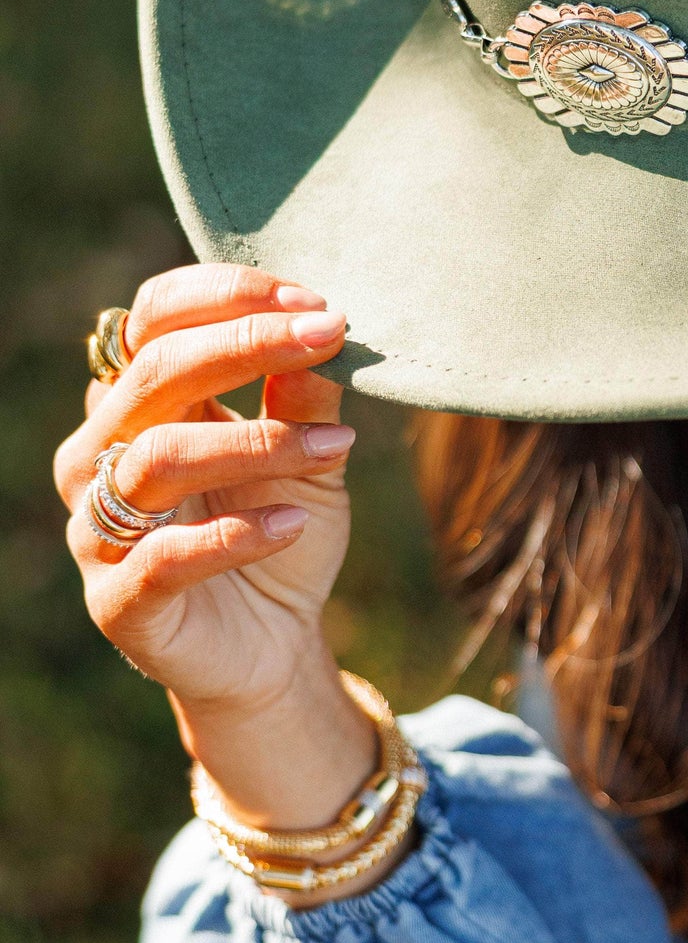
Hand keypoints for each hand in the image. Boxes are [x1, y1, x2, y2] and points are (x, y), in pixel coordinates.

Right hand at [55, 265, 374, 829]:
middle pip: (154, 371)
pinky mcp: (117, 602)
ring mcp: (98, 528)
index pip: (153, 319)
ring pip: (157, 457)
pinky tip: (293, 525)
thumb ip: (307, 395)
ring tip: (335, 446)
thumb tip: (324, 327)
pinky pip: (162, 558)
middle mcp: (102, 453)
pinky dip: (234, 537)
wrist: (275, 643)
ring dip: (257, 441)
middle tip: (328, 338)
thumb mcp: (312, 455)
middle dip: (247, 344)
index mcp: (142, 402)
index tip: (314, 304)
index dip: (228, 298)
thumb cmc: (279, 527)